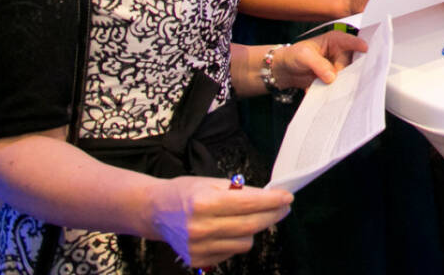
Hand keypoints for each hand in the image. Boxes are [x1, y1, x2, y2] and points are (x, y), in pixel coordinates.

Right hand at [149, 176, 290, 268]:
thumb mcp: (212, 183)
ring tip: (249, 216)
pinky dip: (238, 239)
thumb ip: (241, 191)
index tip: (287, 197)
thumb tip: (270, 197)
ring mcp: (198, 247)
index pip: (249, 204)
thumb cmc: (186, 193)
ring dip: (254, 228)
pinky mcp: (198, 260)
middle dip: (273, 215)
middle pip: (251, 225)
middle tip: (283, 207)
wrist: (155, 212)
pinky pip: (232, 251)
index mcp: (203, 204)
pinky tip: (230, 228)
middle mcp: (200, 228)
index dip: (272, 201)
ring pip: (245, 242)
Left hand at [272, 31, 367, 90]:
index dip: (359, 45)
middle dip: (349, 71)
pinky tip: (330, 93)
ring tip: (333, 86)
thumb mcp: (304, 56)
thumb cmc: (293, 56)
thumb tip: (331, 76)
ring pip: (348, 75)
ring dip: (342, 82)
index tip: (365, 49)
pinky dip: (337, 89)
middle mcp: (340, 52)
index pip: (350, 41)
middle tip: (342, 77)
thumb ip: (318, 64)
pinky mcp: (335, 79)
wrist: (285, 71)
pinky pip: (341, 84)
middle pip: (352, 61)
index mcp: (335, 40)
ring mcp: (338, 66)